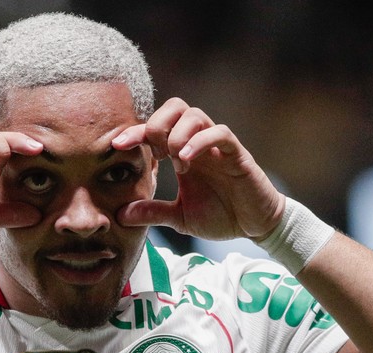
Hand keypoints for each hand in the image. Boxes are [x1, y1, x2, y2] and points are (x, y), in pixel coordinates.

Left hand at [112, 98, 284, 241]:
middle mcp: (198, 143)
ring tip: (175, 162)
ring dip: (178, 134)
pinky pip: (220, 133)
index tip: (116, 145)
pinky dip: (200, 141)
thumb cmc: (221, 216)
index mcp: (183, 153)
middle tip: (155, 154)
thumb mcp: (179, 218)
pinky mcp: (237, 154)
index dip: (134, 132)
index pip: (155, 129)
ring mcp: (217, 146)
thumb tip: (119, 216)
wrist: (255, 226)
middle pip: (175, 107)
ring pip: (195, 115)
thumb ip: (152, 212)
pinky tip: (187, 160)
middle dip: (157, 124)